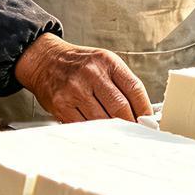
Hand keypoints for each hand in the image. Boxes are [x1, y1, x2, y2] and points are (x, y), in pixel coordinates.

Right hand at [13, 34, 151, 122]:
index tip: (148, 121)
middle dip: (131, 123)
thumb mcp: (104, 62)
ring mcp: (76, 90)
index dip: (144, 109)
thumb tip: (141, 111)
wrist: (46, 60)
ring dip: (113, 131)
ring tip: (118, 134)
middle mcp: (92, 74)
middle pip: (120, 107)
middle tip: (135, 132)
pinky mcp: (62, 105)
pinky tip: (98, 132)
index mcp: (107, 62)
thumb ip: (122, 83)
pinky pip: (84, 126)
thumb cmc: (79, 64)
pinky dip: (94, 133)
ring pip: (103, 120)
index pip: (134, 88)